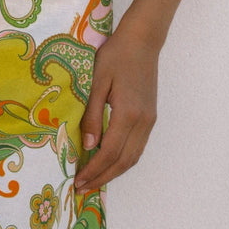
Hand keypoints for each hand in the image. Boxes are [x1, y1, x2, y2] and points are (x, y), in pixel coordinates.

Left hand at [75, 14, 159, 192]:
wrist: (141, 41)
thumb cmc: (115, 56)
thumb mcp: (97, 82)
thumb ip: (93, 115)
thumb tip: (88, 147)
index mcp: (128, 115)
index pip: (110, 154)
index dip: (94, 171)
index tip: (78, 182)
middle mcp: (143, 122)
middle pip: (124, 162)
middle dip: (103, 178)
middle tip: (83, 188)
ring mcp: (149, 121)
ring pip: (133, 157)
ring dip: (114, 172)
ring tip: (94, 179)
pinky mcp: (150, 116)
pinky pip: (137, 146)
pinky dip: (123, 159)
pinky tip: (109, 160)